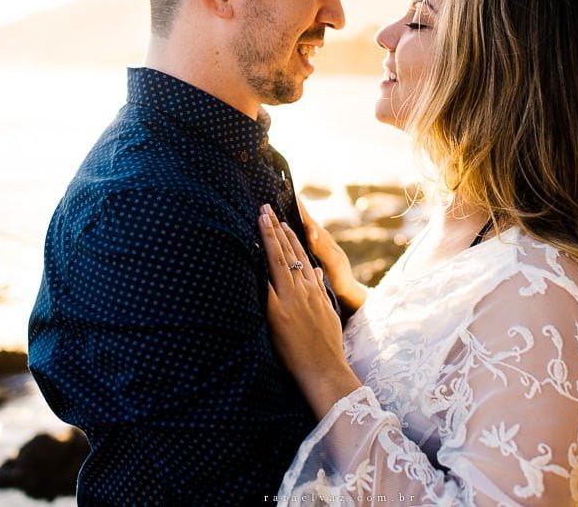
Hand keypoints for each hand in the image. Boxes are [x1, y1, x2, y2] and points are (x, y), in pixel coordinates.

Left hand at [259, 204, 361, 419]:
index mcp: (313, 289)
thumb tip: (313, 269)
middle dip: (275, 228)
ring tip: (260, 218)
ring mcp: (290, 300)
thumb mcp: (328, 313)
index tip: (281, 219)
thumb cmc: (326, 347)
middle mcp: (302, 290)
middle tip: (265, 208)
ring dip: (268, 237)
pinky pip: (265, 285)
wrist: (325, 369)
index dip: (289, 235)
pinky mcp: (277, 313)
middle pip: (287, 252)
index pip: (300, 255)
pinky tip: (250, 251)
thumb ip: (319, 289)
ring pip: (278, 261)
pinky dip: (258, 266)